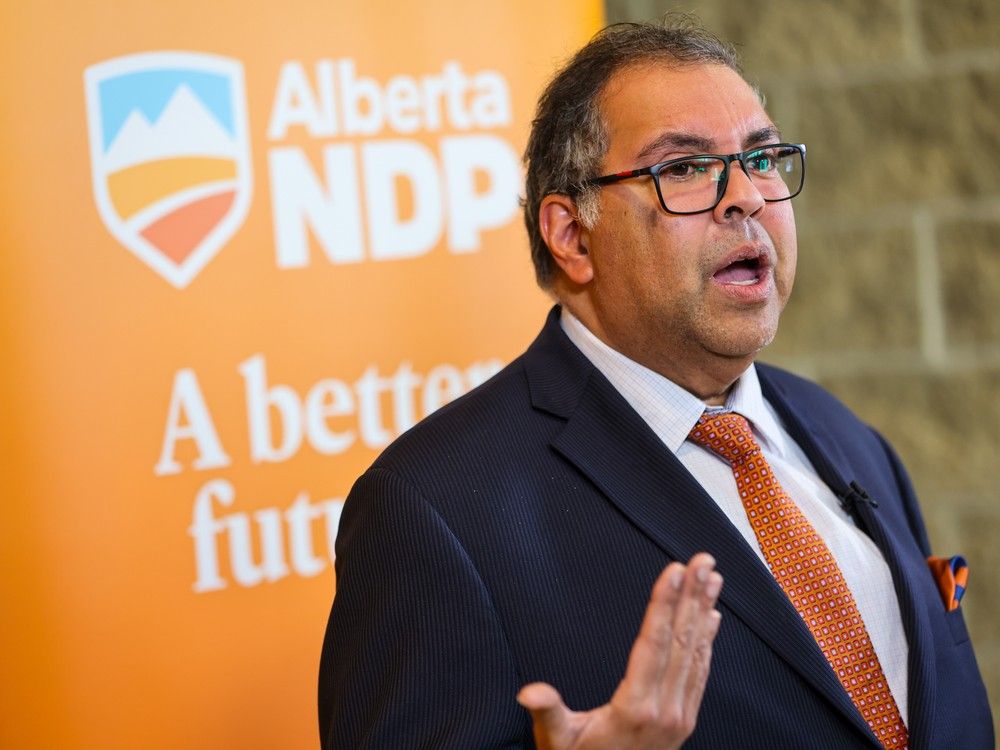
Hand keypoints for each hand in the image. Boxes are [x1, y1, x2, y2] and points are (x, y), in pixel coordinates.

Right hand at [517, 553, 722, 749]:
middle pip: (679, 641)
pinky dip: (707, 642)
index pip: (652, 644)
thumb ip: (547, 713)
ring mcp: (679, 716)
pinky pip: (699, 673)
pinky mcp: (684, 720)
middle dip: (692, 596)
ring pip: (694, 653)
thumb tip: (530, 692)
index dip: (663, 604)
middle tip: (703, 560)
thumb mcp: (557, 742)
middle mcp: (664, 711)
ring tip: (712, 577)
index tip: (674, 571)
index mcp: (634, 708)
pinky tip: (711, 618)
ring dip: (703, 611)